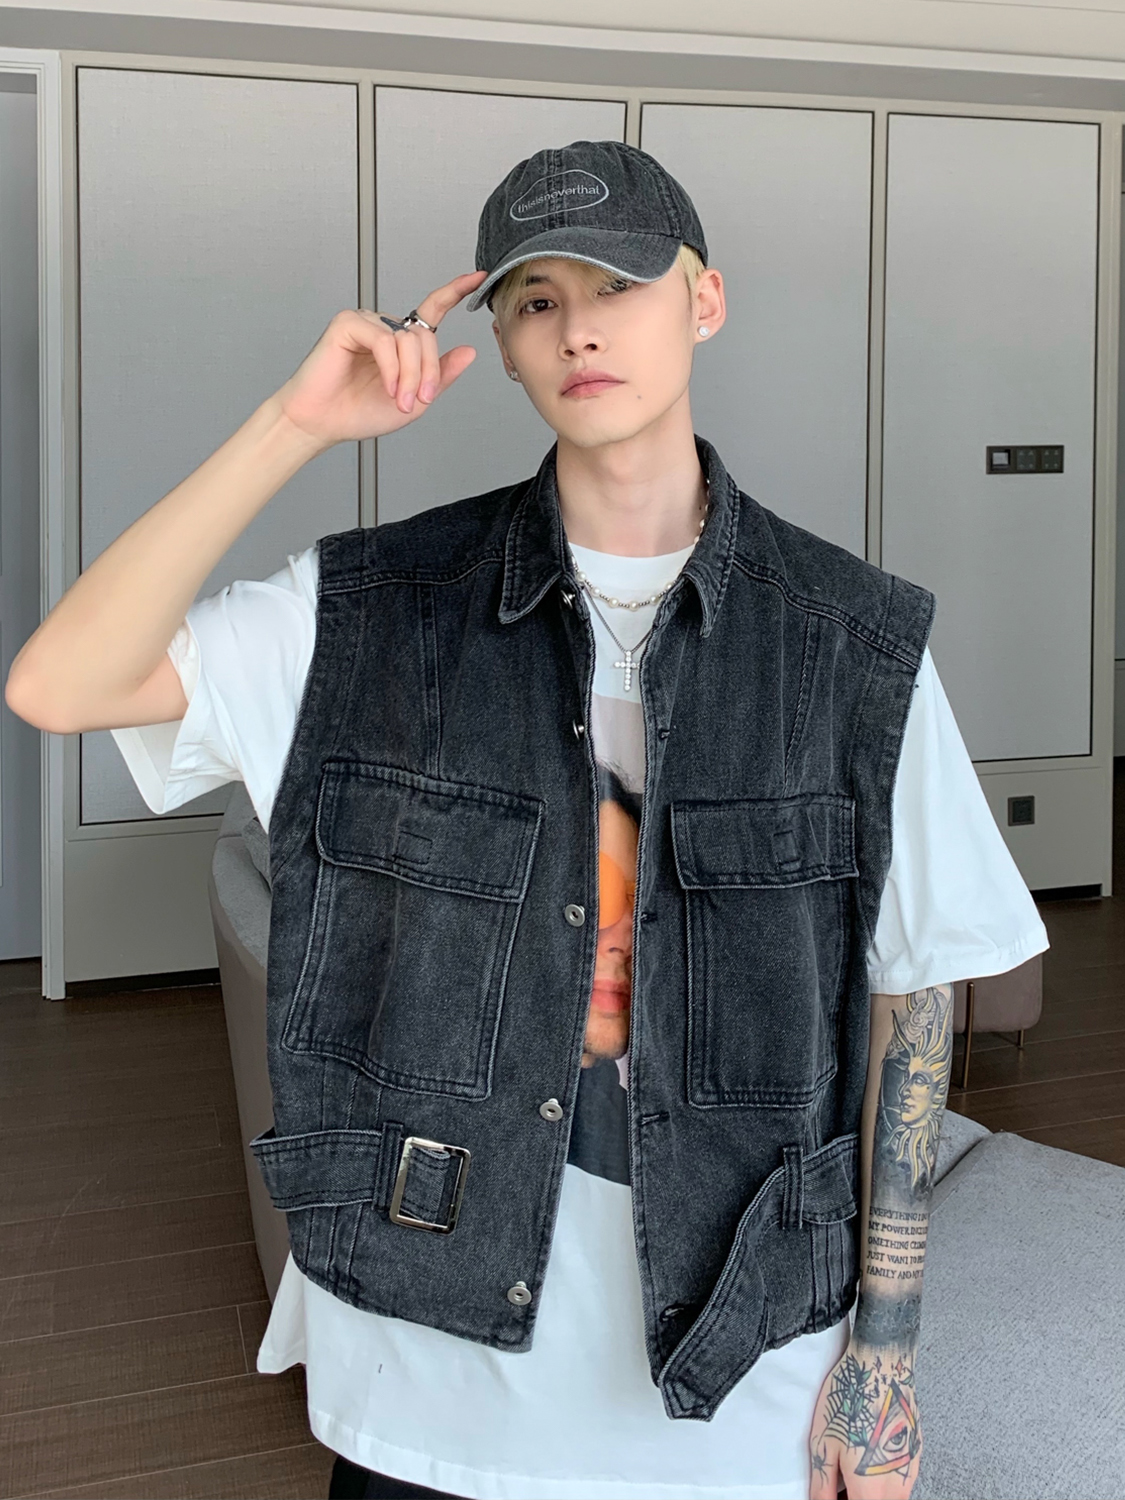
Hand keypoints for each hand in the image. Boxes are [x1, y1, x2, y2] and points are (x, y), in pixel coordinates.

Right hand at [272, 269, 487, 449]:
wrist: (322, 423)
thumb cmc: (358, 412)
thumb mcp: (414, 400)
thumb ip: (440, 376)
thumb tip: (469, 351)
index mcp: (400, 342)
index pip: (432, 311)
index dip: (454, 292)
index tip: (478, 277)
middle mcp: (384, 328)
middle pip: (424, 336)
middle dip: (428, 372)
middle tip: (419, 400)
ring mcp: (366, 322)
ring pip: (407, 340)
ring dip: (410, 375)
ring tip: (399, 400)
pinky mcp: (348, 324)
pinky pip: (384, 341)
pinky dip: (391, 368)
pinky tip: (386, 387)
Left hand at [808, 1339, 922, 1498]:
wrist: (881, 1366)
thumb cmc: (850, 1400)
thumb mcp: (823, 1445)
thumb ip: (823, 1486)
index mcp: (870, 1491)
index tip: (832, 1495)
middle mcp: (896, 1487)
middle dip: (856, 1499)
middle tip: (839, 1485)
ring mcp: (910, 1470)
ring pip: (892, 1498)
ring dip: (871, 1492)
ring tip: (851, 1468)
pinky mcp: (917, 1454)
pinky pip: (901, 1480)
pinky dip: (884, 1479)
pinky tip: (869, 1454)